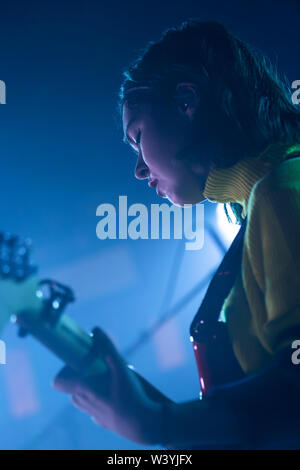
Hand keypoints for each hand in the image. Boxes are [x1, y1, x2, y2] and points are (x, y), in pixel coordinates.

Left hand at [53, 327, 163, 444]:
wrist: (143, 424)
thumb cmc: (130, 396)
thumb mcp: (121, 368)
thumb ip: (108, 348)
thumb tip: (96, 330)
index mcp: (83, 389)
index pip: (58, 382)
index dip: (65, 371)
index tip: (79, 363)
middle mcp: (84, 403)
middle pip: (73, 385)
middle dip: (83, 374)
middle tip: (100, 367)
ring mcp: (92, 413)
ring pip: (83, 396)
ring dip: (91, 387)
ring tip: (109, 379)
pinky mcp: (101, 419)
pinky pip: (94, 406)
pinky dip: (100, 399)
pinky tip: (116, 394)